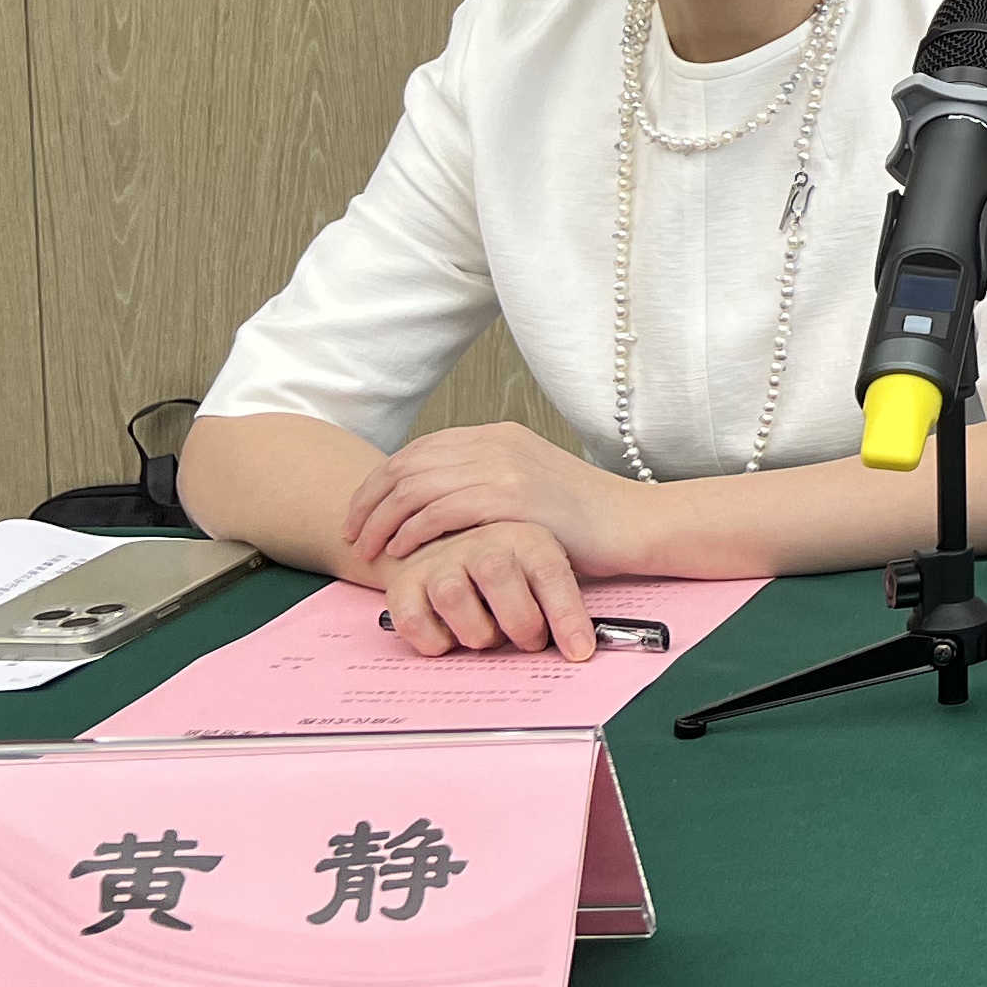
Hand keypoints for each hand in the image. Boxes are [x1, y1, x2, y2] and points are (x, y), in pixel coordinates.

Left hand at [347, 421, 659, 575]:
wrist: (632, 523)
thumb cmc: (582, 519)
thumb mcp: (529, 484)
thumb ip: (486, 482)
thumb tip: (434, 505)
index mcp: (497, 435)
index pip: (418, 451)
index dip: (379, 483)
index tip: (361, 514)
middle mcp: (496, 443)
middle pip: (407, 466)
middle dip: (369, 502)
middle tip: (353, 535)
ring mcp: (504, 467)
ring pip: (415, 487)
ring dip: (381, 521)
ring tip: (369, 549)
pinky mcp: (511, 497)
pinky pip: (440, 510)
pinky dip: (412, 531)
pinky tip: (403, 552)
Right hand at [378, 517, 598, 660]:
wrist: (446, 545)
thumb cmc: (507, 571)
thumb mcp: (543, 573)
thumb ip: (560, 603)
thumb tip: (581, 647)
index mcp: (524, 538)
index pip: (549, 572)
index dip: (566, 614)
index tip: (579, 651)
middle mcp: (480, 542)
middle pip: (496, 573)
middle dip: (518, 620)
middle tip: (529, 641)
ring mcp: (439, 560)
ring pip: (452, 595)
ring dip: (476, 630)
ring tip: (488, 637)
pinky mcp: (404, 584)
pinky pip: (413, 619)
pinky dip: (435, 640)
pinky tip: (452, 638)